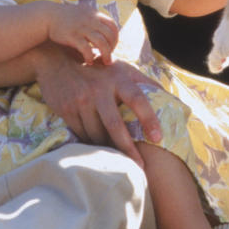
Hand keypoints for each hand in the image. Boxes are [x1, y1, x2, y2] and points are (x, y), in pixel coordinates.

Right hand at [34, 46, 160, 167]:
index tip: (159, 138)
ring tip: (120, 161)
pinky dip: (92, 144)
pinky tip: (100, 150)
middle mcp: (99, 89)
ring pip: (97, 134)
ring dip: (109, 149)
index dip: (149, 119)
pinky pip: (82, 134)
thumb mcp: (122, 69)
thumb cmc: (99, 68)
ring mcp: (81, 100)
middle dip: (128, 149)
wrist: (58, 61)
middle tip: (139, 168)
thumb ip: (144, 82)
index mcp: (118, 78)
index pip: (138, 99)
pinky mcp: (67, 110)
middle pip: (115, 126)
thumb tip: (170, 99)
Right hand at [49, 0, 119, 64]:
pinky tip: (89, 61)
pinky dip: (90, 56)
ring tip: (105, 62)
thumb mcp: (84, 14)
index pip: (113, 26)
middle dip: (112, 48)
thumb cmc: (67, 18)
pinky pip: (86, 48)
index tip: (112, 47)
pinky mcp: (72, 36)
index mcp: (95, 14)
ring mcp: (81, 27)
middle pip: (109, 35)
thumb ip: (96, 21)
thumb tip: (107, 34)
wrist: (48, 16)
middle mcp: (90, 20)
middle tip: (109, 58)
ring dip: (106, 54)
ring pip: (101, 42)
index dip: (115, 38)